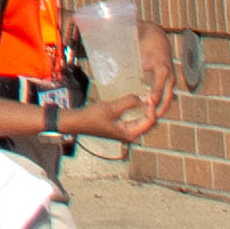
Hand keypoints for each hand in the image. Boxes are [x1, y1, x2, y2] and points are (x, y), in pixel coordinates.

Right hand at [73, 30, 177, 146]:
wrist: (77, 122)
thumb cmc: (92, 117)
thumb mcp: (111, 108)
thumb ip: (128, 102)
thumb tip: (143, 98)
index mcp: (130, 134)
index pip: (150, 122)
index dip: (152, 108)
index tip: (151, 95)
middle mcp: (130, 135)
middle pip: (148, 122)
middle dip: (151, 109)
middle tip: (152, 93)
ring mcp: (125, 131)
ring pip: (141, 119)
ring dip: (145, 109)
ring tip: (147, 95)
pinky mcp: (120, 126)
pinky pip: (134, 118)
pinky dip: (137, 109)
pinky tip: (136, 99)